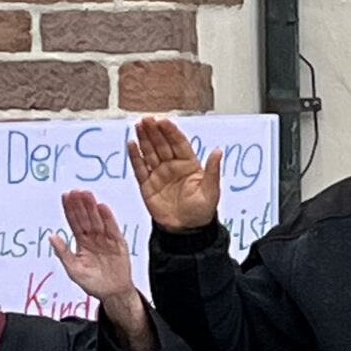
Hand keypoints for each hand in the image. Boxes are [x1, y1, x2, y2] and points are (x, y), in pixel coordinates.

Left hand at [52, 190, 152, 350]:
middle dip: (80, 204)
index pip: (73, 222)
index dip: (69, 209)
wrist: (113, 292)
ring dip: (92, 207)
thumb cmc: (93, 282)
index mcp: (81, 242)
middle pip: (85, 217)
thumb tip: (51, 236)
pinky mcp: (118, 243)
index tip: (65, 196)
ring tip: (87, 194)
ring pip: (97, 219)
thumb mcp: (73, 270)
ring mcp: (106, 239)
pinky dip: (108, 218)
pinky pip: (112, 228)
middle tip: (76, 191)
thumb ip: (63, 252)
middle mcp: (93, 237)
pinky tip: (102, 207)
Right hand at [129, 117, 223, 232]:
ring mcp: (159, 175)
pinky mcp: (147, 186)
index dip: (171, 132)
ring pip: (150, 153)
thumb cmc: (202, 211)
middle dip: (154, 131)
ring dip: (144, 139)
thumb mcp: (211, 190)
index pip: (179, 143)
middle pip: (162, 145)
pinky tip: (132, 144)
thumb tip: (219, 151)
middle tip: (147, 119)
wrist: (187, 231)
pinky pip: (140, 169)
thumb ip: (212, 170)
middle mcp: (173, 166)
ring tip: (138, 125)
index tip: (164, 121)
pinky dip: (136, 157)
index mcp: (189, 165)